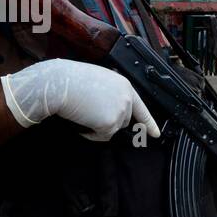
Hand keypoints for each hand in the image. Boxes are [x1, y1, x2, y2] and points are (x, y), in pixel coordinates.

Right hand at [0, 58, 159, 141]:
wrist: (60, 83)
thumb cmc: (71, 80)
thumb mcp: (99, 81)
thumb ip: (110, 93)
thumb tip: (109, 109)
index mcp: (124, 86)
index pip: (141, 107)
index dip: (149, 122)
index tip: (155, 134)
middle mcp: (127, 98)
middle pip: (124, 121)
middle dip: (108, 122)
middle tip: (90, 114)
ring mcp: (121, 111)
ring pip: (112, 130)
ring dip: (98, 128)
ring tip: (83, 114)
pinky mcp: (110, 123)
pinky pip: (102, 136)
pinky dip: (91, 134)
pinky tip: (81, 123)